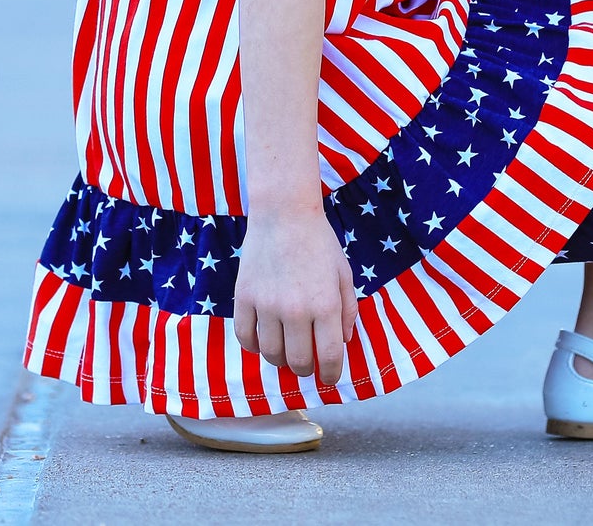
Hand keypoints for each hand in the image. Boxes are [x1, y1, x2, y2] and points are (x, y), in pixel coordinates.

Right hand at [233, 208, 357, 384]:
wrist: (284, 213)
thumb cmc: (319, 242)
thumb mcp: (344, 273)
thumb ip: (348, 309)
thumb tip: (344, 342)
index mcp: (326, 304)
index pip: (329, 357)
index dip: (332, 375)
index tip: (330, 378)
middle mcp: (296, 310)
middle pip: (298, 362)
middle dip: (306, 369)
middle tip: (307, 363)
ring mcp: (267, 305)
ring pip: (271, 355)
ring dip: (281, 360)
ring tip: (286, 351)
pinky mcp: (244, 298)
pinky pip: (246, 338)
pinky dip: (255, 347)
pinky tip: (264, 339)